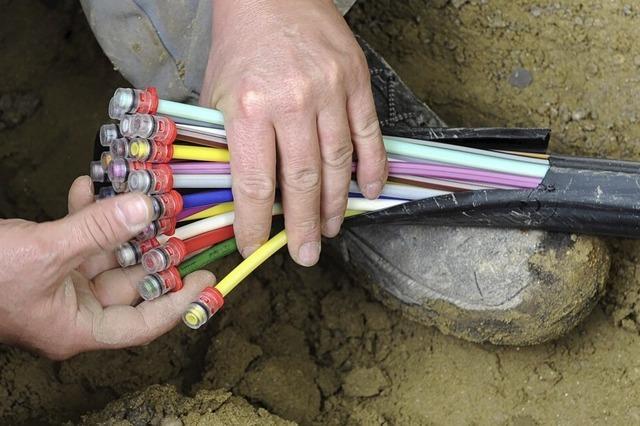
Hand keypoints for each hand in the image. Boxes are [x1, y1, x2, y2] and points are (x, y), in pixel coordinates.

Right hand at [0, 176, 212, 359]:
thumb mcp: (44, 253)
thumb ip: (98, 230)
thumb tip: (147, 208)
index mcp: (77, 327)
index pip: (144, 323)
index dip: (180, 302)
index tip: (207, 276)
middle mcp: (74, 308)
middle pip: (130, 282)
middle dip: (154, 249)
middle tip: (179, 221)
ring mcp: (59, 283)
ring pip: (106, 253)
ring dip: (121, 223)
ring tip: (141, 194)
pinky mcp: (45, 259)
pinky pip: (76, 237)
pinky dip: (85, 212)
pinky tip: (90, 185)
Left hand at [201, 0, 387, 265]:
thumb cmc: (240, 46)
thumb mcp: (217, 95)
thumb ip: (229, 144)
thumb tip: (243, 195)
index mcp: (248, 108)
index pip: (255, 184)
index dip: (256, 224)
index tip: (256, 247)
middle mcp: (292, 103)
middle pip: (302, 182)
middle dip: (304, 226)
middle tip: (305, 254)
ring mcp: (330, 92)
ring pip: (337, 164)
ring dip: (337, 204)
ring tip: (331, 229)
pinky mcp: (356, 81)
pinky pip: (368, 134)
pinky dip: (372, 167)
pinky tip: (371, 192)